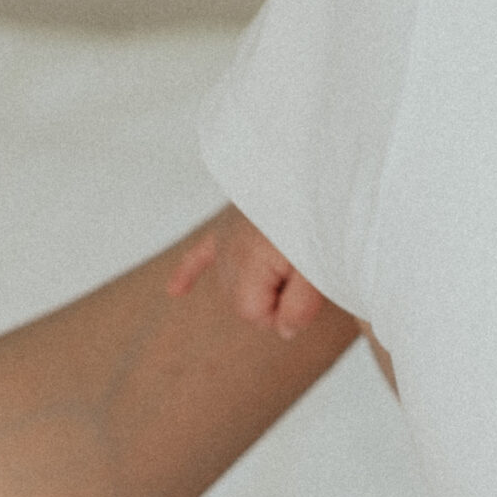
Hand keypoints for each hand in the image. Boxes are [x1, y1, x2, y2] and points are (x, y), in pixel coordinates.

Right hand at [168, 202, 327, 338]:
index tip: (307, 287)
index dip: (284, 309)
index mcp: (249, 261)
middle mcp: (230, 247)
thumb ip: (299, 307)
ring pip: (232, 279)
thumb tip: (283, 332)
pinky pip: (202, 250)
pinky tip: (175, 291)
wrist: (312, 163)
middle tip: (303, 267)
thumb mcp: (319, 267)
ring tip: (290, 255)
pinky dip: (189, 270)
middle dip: (273, 294)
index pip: (251, 313)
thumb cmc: (321, 215)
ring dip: (255, 280)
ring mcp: (227, 233)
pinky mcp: (230, 221)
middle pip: (242, 298)